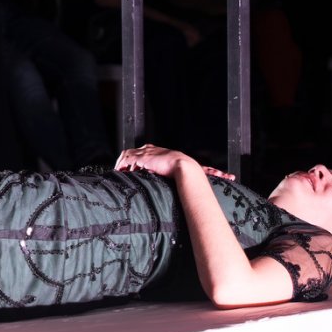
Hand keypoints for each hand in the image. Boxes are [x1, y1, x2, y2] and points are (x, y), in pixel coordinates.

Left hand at [114, 144, 233, 180]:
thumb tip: (212, 181)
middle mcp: (153, 149)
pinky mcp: (144, 157)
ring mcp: (148, 152)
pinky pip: (127, 159)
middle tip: (122, 169)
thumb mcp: (184, 172)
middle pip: (135, 151)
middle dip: (128, 160)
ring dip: (123, 163)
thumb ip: (184, 175)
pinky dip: (122, 165)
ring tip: (119, 171)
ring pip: (128, 154)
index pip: (146, 152)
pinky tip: (120, 172)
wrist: (187, 169)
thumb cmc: (188, 172)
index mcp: (161, 152)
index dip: (138, 160)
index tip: (133, 169)